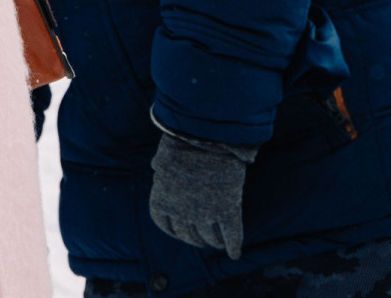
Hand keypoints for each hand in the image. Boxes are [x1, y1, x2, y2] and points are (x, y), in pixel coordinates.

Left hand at [148, 131, 253, 258]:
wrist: (205, 138)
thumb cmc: (182, 142)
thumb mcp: (164, 156)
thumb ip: (160, 168)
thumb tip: (156, 167)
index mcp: (162, 199)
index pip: (165, 224)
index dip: (174, 230)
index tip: (181, 232)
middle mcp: (181, 212)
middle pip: (188, 235)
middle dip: (195, 239)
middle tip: (203, 240)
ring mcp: (205, 214)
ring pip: (210, 238)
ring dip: (213, 242)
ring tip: (218, 242)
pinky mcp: (227, 211)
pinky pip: (232, 236)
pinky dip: (234, 245)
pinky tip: (235, 252)